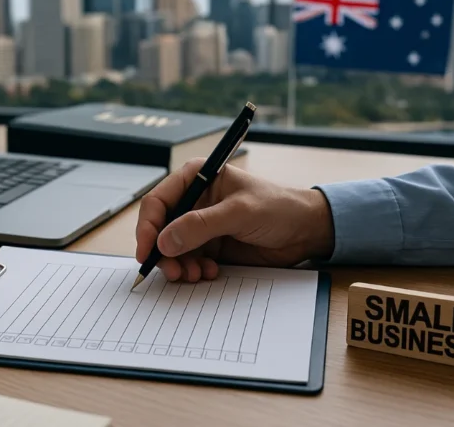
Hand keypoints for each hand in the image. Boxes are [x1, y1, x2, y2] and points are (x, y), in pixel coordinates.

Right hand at [135, 158, 334, 281]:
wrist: (305, 232)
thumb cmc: (278, 208)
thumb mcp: (239, 212)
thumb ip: (200, 226)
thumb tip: (164, 242)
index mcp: (196, 178)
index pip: (158, 201)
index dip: (148, 227)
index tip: (147, 251)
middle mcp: (193, 201)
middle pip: (160, 229)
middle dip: (163, 252)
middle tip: (173, 272)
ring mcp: (200, 226)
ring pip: (172, 249)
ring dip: (179, 265)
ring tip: (196, 274)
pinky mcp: (210, 246)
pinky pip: (188, 261)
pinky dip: (193, 270)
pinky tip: (210, 273)